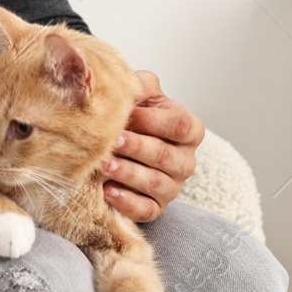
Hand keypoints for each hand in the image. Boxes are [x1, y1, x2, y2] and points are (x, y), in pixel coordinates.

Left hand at [100, 70, 203, 222]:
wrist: (124, 142)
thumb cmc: (136, 115)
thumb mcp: (141, 94)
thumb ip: (138, 84)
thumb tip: (124, 82)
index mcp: (188, 128)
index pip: (180, 125)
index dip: (153, 120)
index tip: (127, 114)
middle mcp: (185, 160)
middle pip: (165, 156)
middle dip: (136, 148)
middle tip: (111, 141)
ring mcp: (173, 186)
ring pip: (156, 184)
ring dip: (128, 174)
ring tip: (103, 165)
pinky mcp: (157, 207)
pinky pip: (147, 210)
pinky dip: (127, 202)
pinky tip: (108, 192)